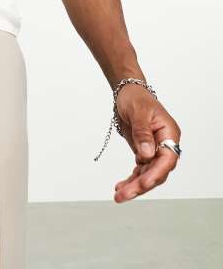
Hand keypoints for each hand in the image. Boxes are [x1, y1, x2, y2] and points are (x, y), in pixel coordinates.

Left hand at [112, 83, 180, 202]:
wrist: (127, 93)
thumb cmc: (136, 98)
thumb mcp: (138, 112)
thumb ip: (143, 133)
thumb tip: (147, 154)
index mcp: (169, 134)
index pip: (167, 159)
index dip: (156, 173)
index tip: (144, 183)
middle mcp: (164, 145)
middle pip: (157, 171)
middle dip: (141, 185)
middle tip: (124, 195)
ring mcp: (155, 150)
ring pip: (148, 174)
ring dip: (134, 186)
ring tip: (119, 195)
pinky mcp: (144, 152)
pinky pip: (140, 170)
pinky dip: (131, 179)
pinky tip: (120, 187)